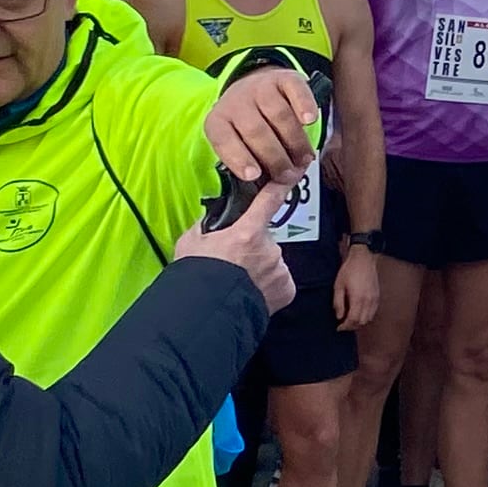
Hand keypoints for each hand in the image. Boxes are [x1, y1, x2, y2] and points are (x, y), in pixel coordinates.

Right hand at [177, 192, 296, 314]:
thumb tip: (216, 217)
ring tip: (238, 281)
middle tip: (232, 263)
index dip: (281, 184)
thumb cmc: (195, 277)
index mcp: (247, 233)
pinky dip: (268, 285)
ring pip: (272, 261)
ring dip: (259, 268)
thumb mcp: (193, 242)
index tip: (294, 172)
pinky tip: (250, 291)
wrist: (204, 314)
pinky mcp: (286, 289)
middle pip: (265, 240)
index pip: (269, 200)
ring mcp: (279, 270)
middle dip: (252, 248)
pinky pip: (279, 281)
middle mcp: (269, 249)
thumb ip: (209, 225)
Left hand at [205, 68, 320, 184]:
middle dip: (275, 157)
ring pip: (279, 116)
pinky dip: (304, 107)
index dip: (239, 158)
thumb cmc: (247, 126)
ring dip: (295, 141)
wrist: (253, 84)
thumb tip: (260, 197)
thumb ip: (246, 165)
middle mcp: (235, 102)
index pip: (225, 141)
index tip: (253, 175)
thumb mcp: (236, 145)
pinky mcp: (283, 78)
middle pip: (256, 132)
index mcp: (218, 122)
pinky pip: (295, 92)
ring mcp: (259, 88)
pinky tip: (309, 121)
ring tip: (304, 158)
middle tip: (290, 174)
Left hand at [331, 240, 380, 330]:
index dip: (345, 327)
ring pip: (368, 319)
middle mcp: (368, 301)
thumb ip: (338, 303)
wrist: (363, 259)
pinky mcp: (377, 296)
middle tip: (343, 325)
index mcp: (358, 299)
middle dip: (351, 326)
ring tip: (350, 320)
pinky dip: (366, 317)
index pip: (353, 320)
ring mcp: (374, 299)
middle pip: (361, 322)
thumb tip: (339, 317)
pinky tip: (359, 313)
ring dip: (359, 323)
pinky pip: (373, 312)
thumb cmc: (349, 270)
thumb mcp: (338, 286)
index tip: (338, 327)